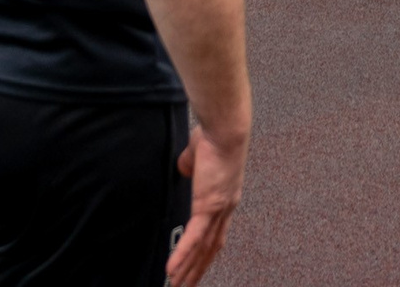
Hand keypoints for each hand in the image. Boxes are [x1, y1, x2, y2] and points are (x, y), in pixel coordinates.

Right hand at [167, 123, 247, 286]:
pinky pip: (194, 237)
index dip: (209, 252)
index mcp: (226, 196)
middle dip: (199, 269)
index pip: (218, 232)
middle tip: (188, 285)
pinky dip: (182, 254)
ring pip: (203, 248)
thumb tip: (184, 168)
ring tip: (178, 285)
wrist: (225, 129)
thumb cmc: (215, 136)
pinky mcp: (208, 205)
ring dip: (190, 269)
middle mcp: (226, 207)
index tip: (200, 265)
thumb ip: (190, 166)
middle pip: (212, 248)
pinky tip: (172, 269)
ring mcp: (219, 209)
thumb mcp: (198, 156)